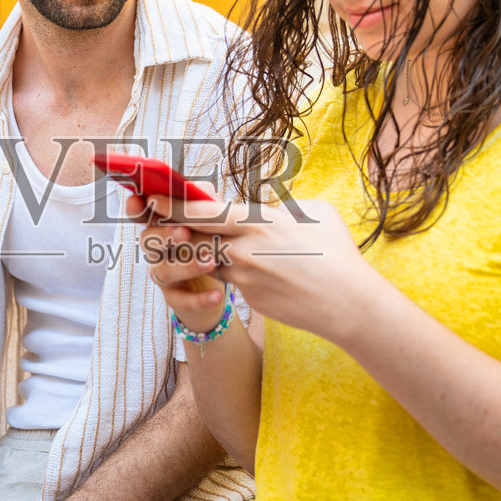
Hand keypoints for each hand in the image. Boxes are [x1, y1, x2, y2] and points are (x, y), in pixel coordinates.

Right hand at [129, 194, 229, 331]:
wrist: (223, 280)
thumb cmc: (212, 240)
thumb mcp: (212, 217)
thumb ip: (205, 202)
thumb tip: (201, 190)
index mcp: (162, 224)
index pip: (142, 213)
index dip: (136, 208)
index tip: (136, 201)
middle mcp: (157, 248)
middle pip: (148, 240)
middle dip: (164, 235)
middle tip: (184, 233)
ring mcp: (163, 273)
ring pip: (163, 271)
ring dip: (186, 267)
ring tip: (211, 262)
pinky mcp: (175, 296)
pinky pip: (181, 300)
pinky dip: (199, 299)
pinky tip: (217, 295)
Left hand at [138, 193, 374, 341]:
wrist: (347, 303)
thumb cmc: (336, 253)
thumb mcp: (315, 213)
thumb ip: (283, 206)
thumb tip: (269, 205)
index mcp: (259, 221)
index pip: (204, 211)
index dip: (174, 204)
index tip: (153, 197)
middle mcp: (244, 249)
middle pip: (192, 236)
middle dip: (169, 227)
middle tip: (152, 219)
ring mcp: (244, 276)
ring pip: (207, 259)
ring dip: (197, 251)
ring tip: (194, 241)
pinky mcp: (249, 297)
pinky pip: (230, 279)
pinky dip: (228, 270)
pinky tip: (240, 267)